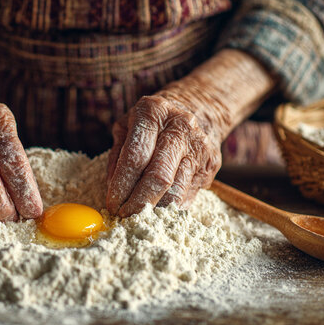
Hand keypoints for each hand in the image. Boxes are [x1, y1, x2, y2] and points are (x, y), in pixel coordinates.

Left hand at [106, 96, 221, 216]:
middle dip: (138, 203)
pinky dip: (169, 206)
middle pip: (158, 177)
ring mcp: (199, 146)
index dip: (122, 185)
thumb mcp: (127, 125)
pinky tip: (157, 207)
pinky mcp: (211, 164)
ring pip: (175, 191)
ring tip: (137, 214)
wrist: (198, 108)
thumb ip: (118, 155)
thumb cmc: (153, 122)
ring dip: (153, 209)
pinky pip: (187, 195)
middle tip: (124, 216)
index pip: (135, 157)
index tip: (111, 204)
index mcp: (154, 112)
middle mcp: (180, 127)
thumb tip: (112, 189)